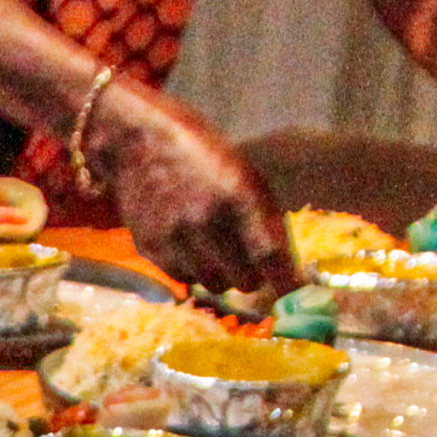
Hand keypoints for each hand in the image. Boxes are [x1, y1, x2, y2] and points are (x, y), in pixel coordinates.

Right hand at [81, 81, 295, 301]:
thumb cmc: (204, 154)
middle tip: (250, 262)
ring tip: (216, 248)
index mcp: (236, 197)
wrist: (140, 141)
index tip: (297, 295)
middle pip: (242, 280)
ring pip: (212, 285)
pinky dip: (193, 269)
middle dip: (252, 276)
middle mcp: (204, 223)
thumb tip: (283, 269)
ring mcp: (173, 238)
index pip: (268, 255)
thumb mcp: (246, 176)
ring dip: (221, 274)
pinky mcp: (150, 248)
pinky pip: (184, 278)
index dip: (286, 282)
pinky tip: (189, 244)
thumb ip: (265, 220)